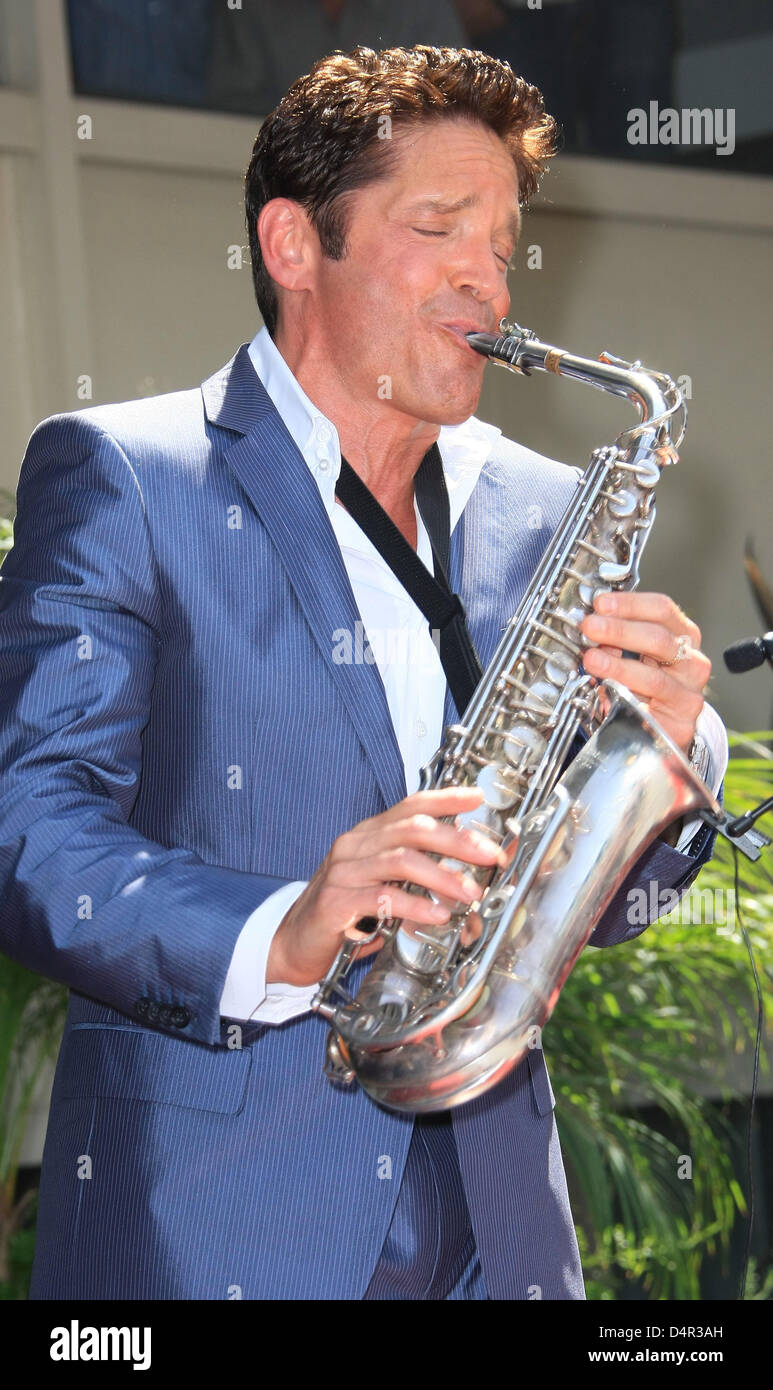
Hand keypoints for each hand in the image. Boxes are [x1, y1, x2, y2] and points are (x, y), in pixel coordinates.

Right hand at [267, 787, 506, 986]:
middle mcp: (355, 845)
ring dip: (442, 875)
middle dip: (457, 840)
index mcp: (368, 835)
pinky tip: (436, 915)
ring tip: (469, 892)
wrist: (293, 943)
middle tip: (489, 855)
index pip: (410, 805)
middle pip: (412, 829)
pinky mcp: (335, 901)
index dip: (445, 799)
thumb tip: (463, 877)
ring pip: (401, 860)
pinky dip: (414, 906)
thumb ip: (411, 873)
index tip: (477, 798)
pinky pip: (381, 897)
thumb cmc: (342, 913)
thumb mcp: (379, 882)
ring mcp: (343, 871)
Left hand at [579, 590, 709, 753]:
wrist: (665, 729)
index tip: (601, 603)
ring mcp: (689, 693)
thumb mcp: (636, 657)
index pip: (662, 609)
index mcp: (684, 635)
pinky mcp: (681, 722)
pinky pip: (649, 710)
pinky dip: (627, 698)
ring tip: (592, 659)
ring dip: (618, 666)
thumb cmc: (649, 687)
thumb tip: (591, 626)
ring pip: (655, 676)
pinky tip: (607, 691)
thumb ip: (618, 642)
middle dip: (619, 630)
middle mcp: (693, 662)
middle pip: (659, 638)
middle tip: (590, 626)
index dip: (630, 604)